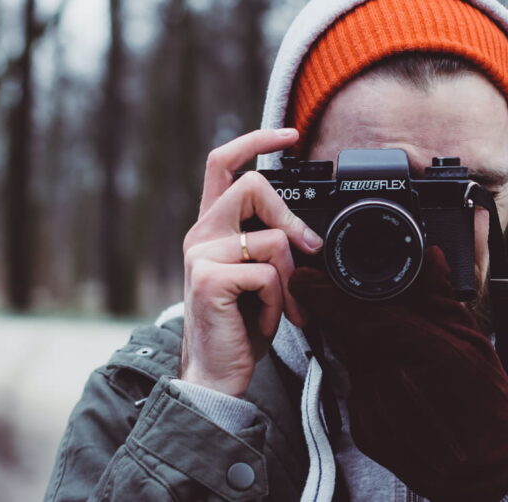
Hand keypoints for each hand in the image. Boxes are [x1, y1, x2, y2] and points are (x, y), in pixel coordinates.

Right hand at [180, 128, 322, 396]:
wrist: (217, 374)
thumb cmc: (240, 326)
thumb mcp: (259, 278)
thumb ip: (271, 246)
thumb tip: (307, 234)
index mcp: (211, 228)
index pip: (223, 163)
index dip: (254, 141)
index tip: (288, 133)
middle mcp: (200, 234)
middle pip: (251, 186)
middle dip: (289, 217)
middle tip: (307, 251)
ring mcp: (200, 255)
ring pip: (271, 239)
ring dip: (290, 280)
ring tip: (282, 308)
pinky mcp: (208, 279)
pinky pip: (268, 275)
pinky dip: (279, 303)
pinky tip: (266, 321)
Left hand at [289, 247, 507, 501]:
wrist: (485, 464)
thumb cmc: (485, 399)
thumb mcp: (468, 337)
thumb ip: (439, 295)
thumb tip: (430, 256)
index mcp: (411, 350)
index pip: (352, 314)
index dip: (323, 294)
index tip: (306, 278)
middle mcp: (383, 380)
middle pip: (347, 335)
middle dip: (350, 318)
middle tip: (369, 310)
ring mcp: (371, 409)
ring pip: (352, 362)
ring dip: (365, 349)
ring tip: (400, 353)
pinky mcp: (365, 429)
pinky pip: (359, 390)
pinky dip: (373, 379)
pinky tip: (400, 383)